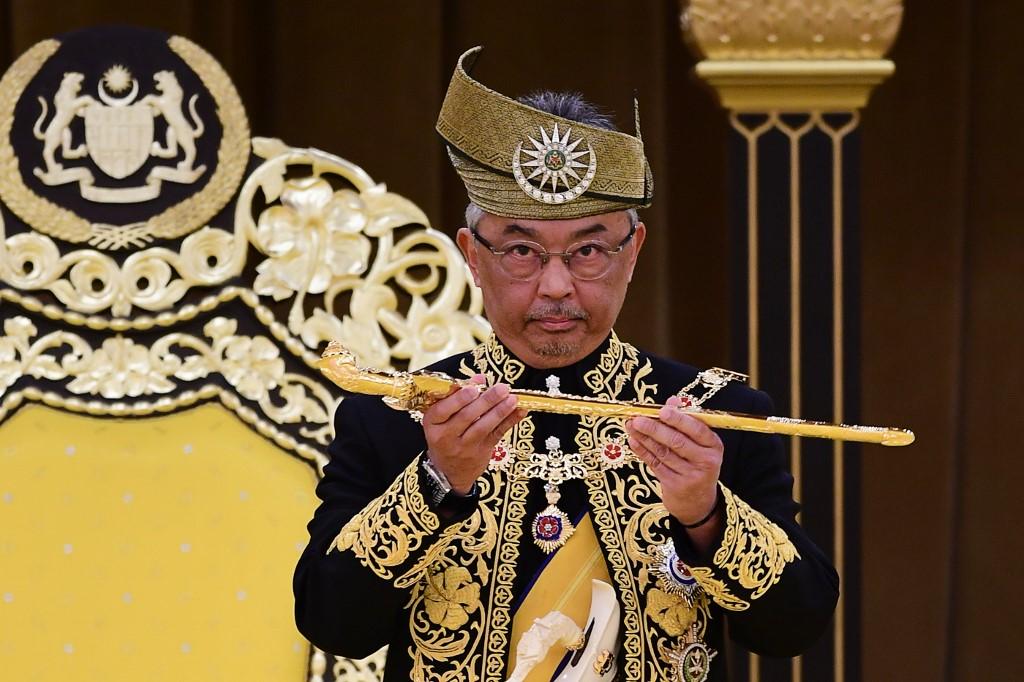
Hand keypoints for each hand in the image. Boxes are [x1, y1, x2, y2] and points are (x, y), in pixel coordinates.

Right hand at [421, 374, 524, 492]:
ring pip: (482, 427)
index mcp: (432, 424)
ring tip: (512, 398)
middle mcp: (446, 436)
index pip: (442, 410)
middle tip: (501, 388)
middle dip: (486, 401)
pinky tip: (519, 411)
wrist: (449, 470)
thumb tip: (479, 378)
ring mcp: (464, 446)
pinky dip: (509, 422)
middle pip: (466, 417)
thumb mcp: (442, 418)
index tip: (474, 388)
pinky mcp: (481, 452)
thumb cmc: (445, 435)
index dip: (459, 399)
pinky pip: (496, 434)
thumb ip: (458, 396)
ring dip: (500, 411)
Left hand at [626, 395, 723, 526]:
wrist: (698, 501)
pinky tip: (634, 440)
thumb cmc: (697, 463)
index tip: (662, 411)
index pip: (697, 430)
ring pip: (663, 452)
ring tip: (631, 425)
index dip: (679, 419)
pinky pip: (655, 464)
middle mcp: (706, 461)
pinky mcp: (675, 485)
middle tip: (638, 418)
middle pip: (677, 441)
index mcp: (714, 445)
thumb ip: (686, 421)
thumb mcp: (699, 444)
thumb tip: (672, 400)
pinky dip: (643, 451)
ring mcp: (691, 475)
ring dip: (644, 437)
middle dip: (655, 428)